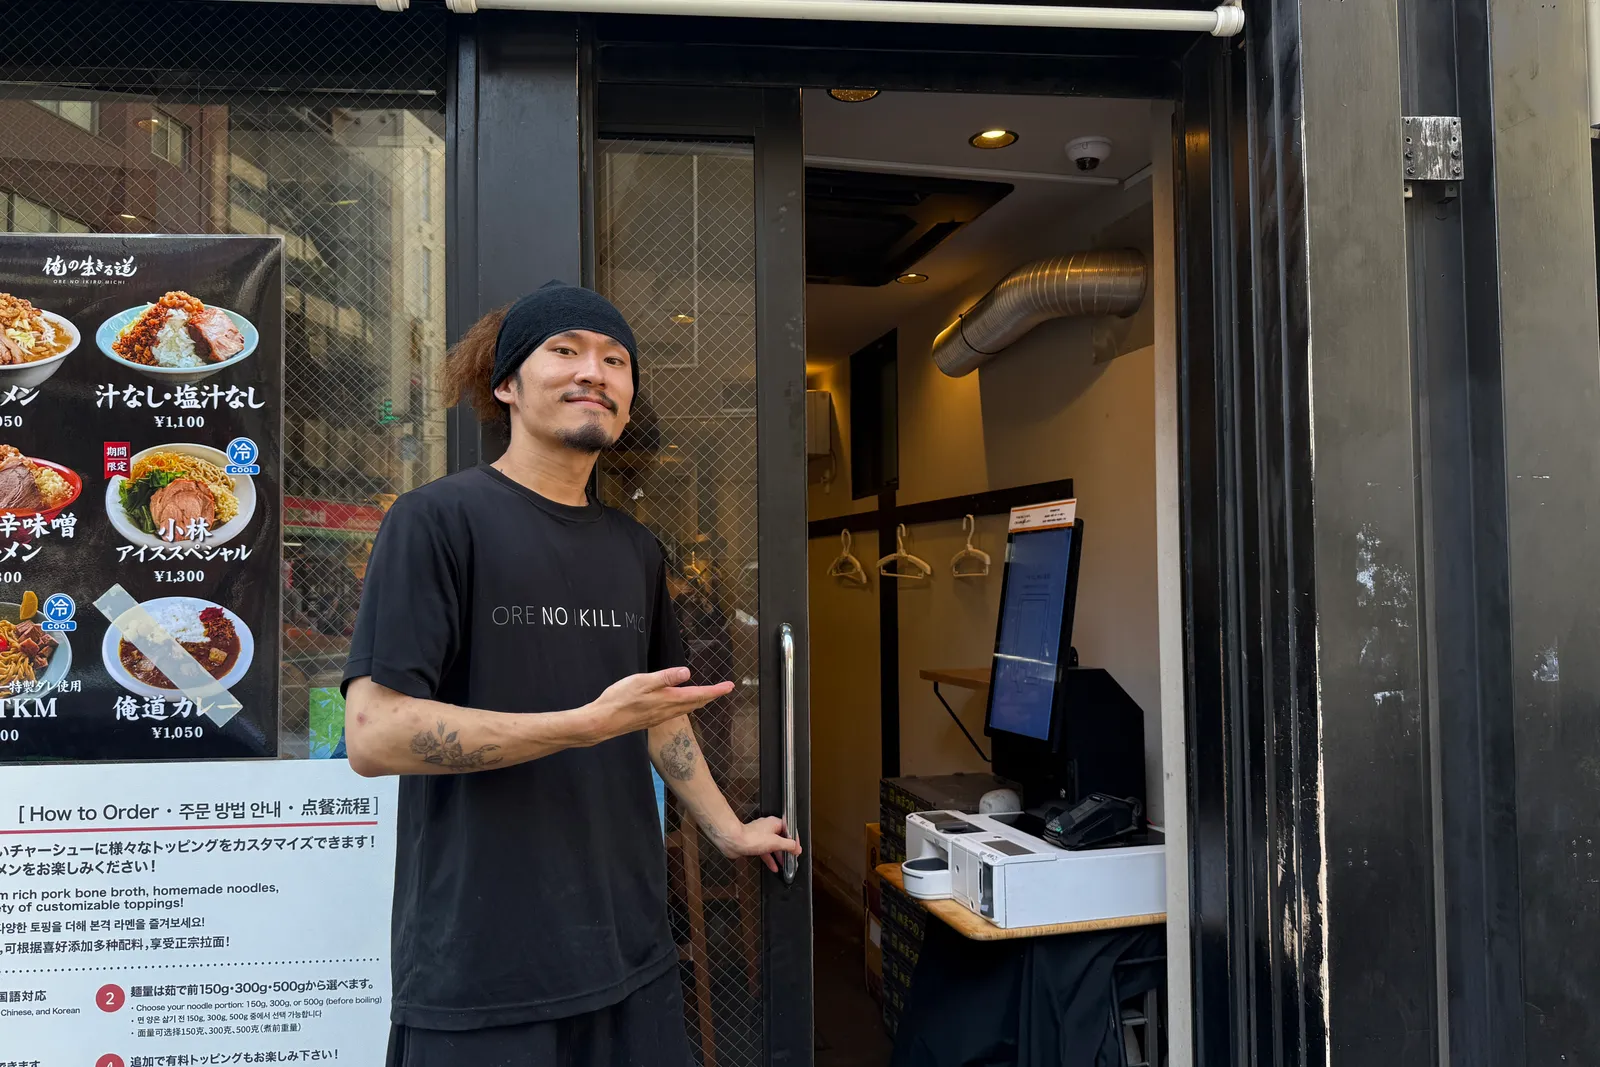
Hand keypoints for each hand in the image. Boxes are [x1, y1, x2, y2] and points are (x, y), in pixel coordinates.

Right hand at [584, 668, 732, 745]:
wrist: (602, 722)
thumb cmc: (619, 699)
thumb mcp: (642, 682)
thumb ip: (665, 677)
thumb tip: (687, 672)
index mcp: (668, 699)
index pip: (698, 694)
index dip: (716, 690)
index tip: (730, 686)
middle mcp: (667, 711)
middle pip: (696, 703)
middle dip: (711, 696)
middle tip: (724, 689)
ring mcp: (659, 717)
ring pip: (687, 709)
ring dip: (700, 701)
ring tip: (708, 695)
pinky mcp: (651, 719)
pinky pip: (676, 712)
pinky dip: (686, 706)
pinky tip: (682, 703)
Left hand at [712, 816, 802, 873]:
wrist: (733, 841)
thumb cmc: (751, 838)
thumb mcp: (775, 842)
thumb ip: (788, 845)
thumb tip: (797, 848)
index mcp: (774, 823)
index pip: (789, 830)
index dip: (795, 840)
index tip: (797, 849)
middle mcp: (767, 828)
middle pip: (781, 838)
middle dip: (786, 850)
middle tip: (791, 858)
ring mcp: (760, 836)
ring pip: (773, 846)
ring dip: (778, 856)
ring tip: (784, 865)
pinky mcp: (753, 843)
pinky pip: (765, 851)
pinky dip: (770, 859)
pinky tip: (773, 867)